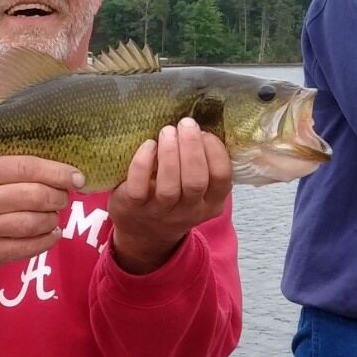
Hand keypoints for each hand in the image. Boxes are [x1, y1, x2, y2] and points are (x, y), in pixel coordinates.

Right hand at [0, 156, 83, 282]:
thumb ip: (7, 165)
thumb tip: (57, 162)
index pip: (27, 166)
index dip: (58, 172)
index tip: (77, 177)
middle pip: (36, 195)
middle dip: (59, 196)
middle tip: (63, 197)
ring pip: (35, 223)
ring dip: (53, 219)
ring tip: (52, 215)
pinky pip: (29, 247)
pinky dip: (47, 240)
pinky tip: (51, 233)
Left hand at [107, 118, 231, 273]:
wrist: (143, 232)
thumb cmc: (174, 200)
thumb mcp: (198, 192)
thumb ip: (205, 167)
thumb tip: (204, 126)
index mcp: (211, 203)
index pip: (222, 178)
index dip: (215, 151)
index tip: (205, 132)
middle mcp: (188, 211)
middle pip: (196, 181)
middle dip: (192, 148)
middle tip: (186, 124)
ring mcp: (160, 211)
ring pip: (169, 186)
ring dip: (170, 153)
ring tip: (167, 131)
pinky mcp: (134, 206)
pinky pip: (139, 186)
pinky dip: (144, 162)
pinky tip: (148, 145)